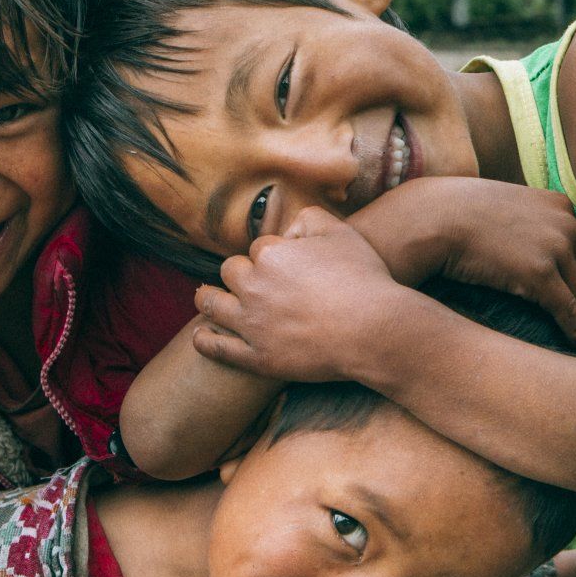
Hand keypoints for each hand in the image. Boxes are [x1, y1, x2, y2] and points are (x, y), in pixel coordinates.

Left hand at [194, 207, 401, 382]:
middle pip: (231, 272)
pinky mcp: (257, 357)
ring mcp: (252, 324)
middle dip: (241, 273)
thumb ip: (309, 218)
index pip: (259, 248)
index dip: (274, 254)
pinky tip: (201, 336)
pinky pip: (218, 349)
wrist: (374, 329)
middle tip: (256, 281)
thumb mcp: (341, 231)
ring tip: (208, 298)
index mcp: (271, 254)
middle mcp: (253, 286)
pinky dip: (205, 341)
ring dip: (209, 298)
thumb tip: (288, 230)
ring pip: (213, 305)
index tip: (290, 264)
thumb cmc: (363, 278)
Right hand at [355, 179, 575, 345]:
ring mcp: (556, 247)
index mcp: (560, 205)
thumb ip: (528, 220)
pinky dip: (575, 328)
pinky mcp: (542, 274)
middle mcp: (566, 223)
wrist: (435, 217)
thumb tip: (531, 243)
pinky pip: (568, 309)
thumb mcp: (506, 204)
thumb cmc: (460, 212)